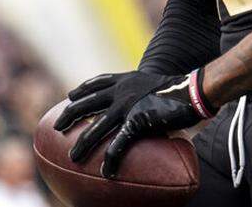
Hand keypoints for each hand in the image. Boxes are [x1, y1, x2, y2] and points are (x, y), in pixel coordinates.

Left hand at [55, 70, 210, 177]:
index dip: (83, 89)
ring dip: (83, 143)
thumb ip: (146, 94)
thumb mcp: (156, 85)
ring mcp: (127, 105)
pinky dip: (110, 159)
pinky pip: (119, 144)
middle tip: (58, 126)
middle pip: (88, 102)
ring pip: (97, 127)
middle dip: (71, 114)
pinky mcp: (136, 121)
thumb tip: (147, 107)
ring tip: (73, 157)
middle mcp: (122, 90)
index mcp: (127, 79)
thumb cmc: (181, 90)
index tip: (71, 95)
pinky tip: (106, 172)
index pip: (98, 82)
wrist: (193, 90)